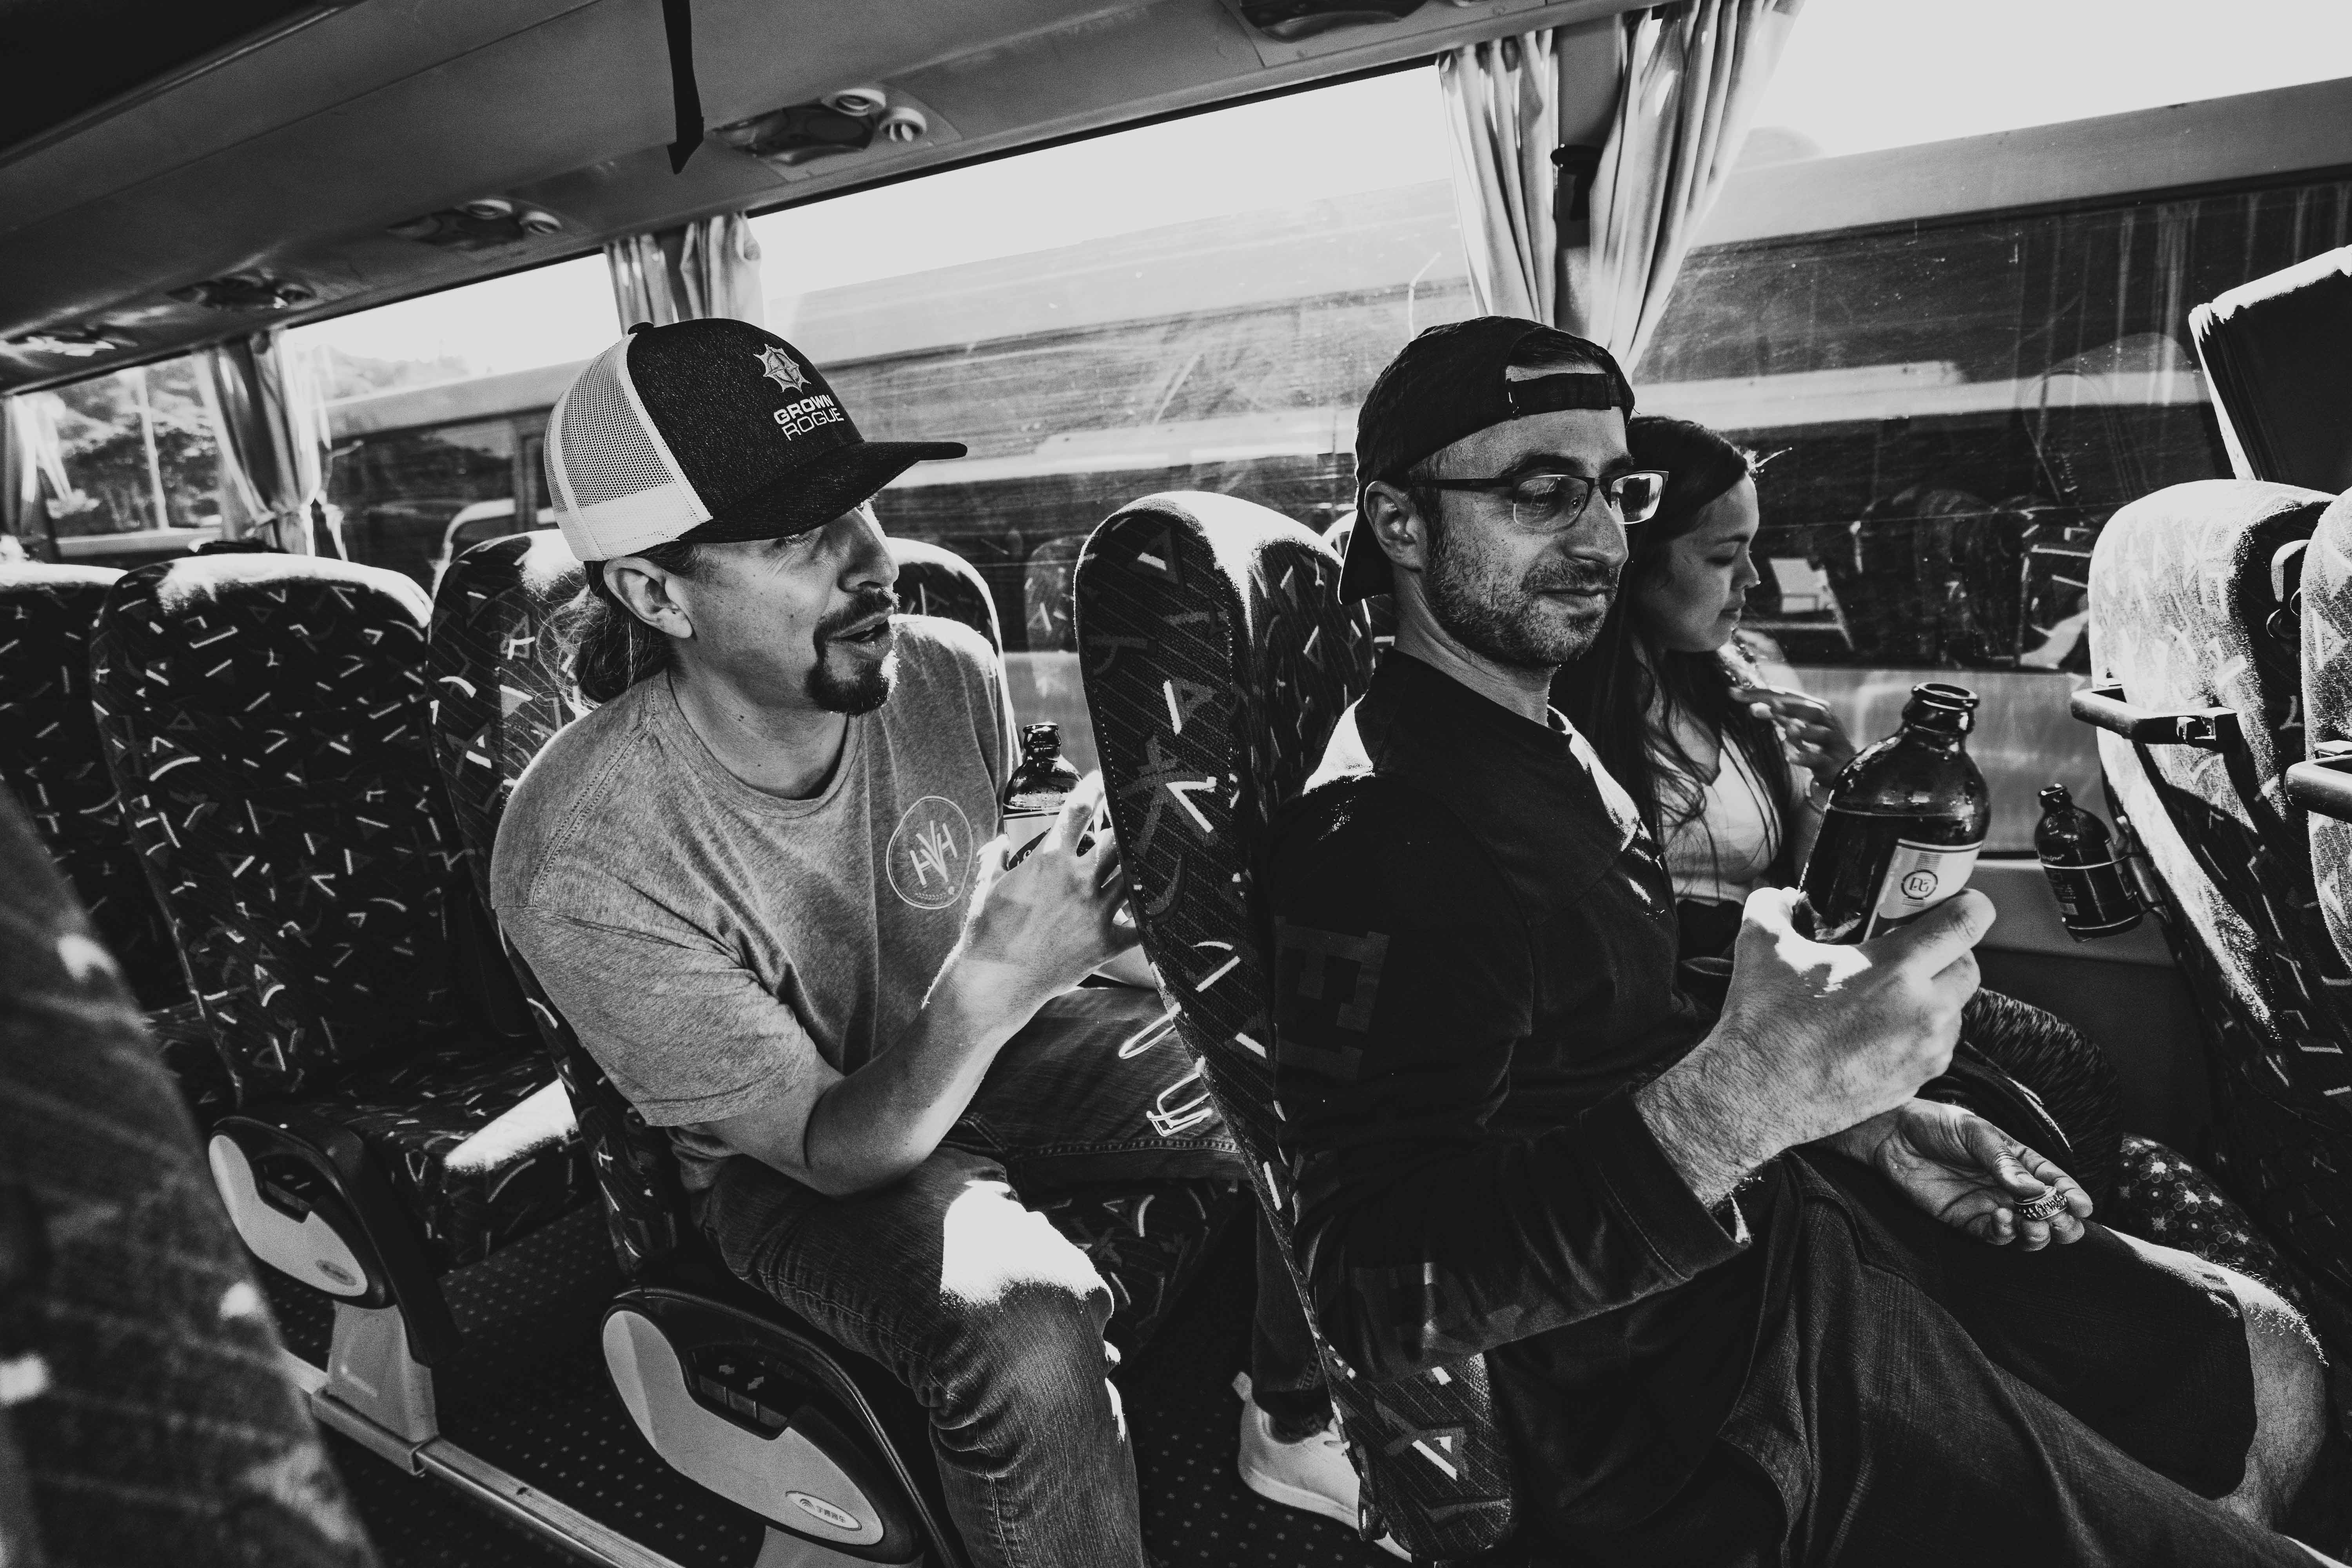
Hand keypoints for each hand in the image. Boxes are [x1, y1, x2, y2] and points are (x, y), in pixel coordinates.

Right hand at [958, 772, 1129, 1004]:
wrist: (995, 983)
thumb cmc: (986, 933)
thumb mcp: (986, 885)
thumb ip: (999, 856)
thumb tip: (1005, 842)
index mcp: (1048, 861)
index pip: (1079, 810)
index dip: (1094, 788)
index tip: (1101, 779)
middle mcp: (1078, 882)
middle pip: (1118, 839)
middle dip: (1125, 824)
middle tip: (1129, 818)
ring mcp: (1096, 913)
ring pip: (1133, 874)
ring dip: (1138, 862)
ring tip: (1144, 853)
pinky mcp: (1106, 944)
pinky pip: (1141, 925)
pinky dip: (1151, 915)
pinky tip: (1157, 903)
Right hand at [1636, 885, 1990, 1203]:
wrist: (1755, 1094)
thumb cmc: (1763, 1022)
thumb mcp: (1761, 943)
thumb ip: (1776, 904)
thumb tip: (1785, 898)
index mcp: (1894, 968)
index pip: (1966, 922)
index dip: (1968, 905)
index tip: (1954, 904)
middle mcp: (1922, 1011)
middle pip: (1969, 966)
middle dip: (1947, 953)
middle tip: (1911, 951)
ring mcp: (1924, 1051)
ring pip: (1955, 1010)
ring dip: (1933, 996)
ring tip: (1889, 996)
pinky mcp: (1916, 1081)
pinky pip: (1936, 1047)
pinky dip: (1919, 1034)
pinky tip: (1878, 1030)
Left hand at [1732, 685, 1854, 787]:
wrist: (1845, 770)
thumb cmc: (1817, 745)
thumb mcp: (1797, 728)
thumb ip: (1778, 717)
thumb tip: (1753, 707)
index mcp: (1814, 707)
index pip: (1785, 695)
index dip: (1759, 693)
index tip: (1733, 693)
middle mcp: (1825, 720)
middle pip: (1804, 708)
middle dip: (1781, 706)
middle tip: (1756, 706)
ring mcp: (1831, 741)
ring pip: (1818, 732)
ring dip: (1800, 729)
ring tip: (1784, 727)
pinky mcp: (1832, 762)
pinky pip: (1819, 758)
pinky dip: (1805, 756)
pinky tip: (1790, 756)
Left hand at [1828, 1099, 2092, 1247]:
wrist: (1892, 1135)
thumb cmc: (1936, 1124)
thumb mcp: (1974, 1131)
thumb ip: (2003, 1161)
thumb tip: (2035, 1189)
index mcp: (2019, 1160)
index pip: (2055, 1181)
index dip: (2072, 1195)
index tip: (2082, 1206)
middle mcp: (2009, 1187)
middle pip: (2048, 1213)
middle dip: (2062, 1222)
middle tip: (2061, 1222)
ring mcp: (1990, 1205)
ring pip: (2026, 1231)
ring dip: (2036, 1233)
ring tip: (2031, 1224)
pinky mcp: (1966, 1220)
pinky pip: (1994, 1236)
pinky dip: (2004, 1234)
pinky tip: (2002, 1220)